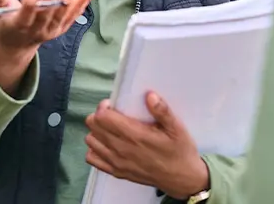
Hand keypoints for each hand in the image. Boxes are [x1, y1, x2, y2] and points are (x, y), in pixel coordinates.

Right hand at [0, 0, 96, 95]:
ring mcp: (50, 31)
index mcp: (18, 26)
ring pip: (61, 18)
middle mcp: (36, 30)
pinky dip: (82, 5)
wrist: (16, 45)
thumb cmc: (5, 23)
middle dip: (51, 2)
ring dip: (69, 5)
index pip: (24, 17)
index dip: (28, 8)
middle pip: (45, 16)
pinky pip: (73, 17)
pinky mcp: (61, 29)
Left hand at [85, 92, 209, 199]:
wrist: (182, 179)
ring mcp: (117, 163)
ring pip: (91, 141)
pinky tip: (107, 143)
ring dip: (97, 131)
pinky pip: (92, 159)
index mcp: (135, 136)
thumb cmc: (179, 150)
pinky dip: (95, 148)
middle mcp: (122, 150)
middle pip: (94, 126)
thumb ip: (163, 111)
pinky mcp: (116, 172)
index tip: (114, 104)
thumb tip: (150, 95)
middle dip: (99, 115)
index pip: (103, 118)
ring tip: (110, 127)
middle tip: (113, 113)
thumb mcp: (177, 128)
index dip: (104, 107)